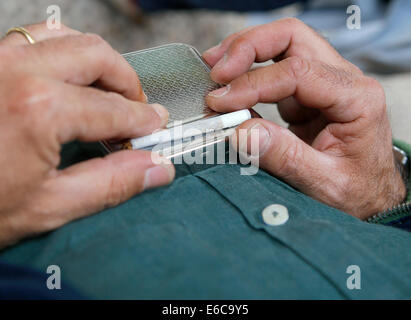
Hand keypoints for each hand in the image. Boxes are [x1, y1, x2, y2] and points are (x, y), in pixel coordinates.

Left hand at [0, 22, 174, 247]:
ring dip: (97, 62)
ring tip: (107, 92)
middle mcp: (18, 72)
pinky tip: (68, 76)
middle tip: (137, 111)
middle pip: (98, 56)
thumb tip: (156, 169)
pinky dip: (62, 51)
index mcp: (40, 109)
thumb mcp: (48, 207)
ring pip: (66, 37)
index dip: (143, 122)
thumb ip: (111, 184)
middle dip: (127, 83)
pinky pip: (34, 38)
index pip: (115, 110)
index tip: (157, 129)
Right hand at [203, 18, 405, 218]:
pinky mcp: (305, 95)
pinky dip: (246, 74)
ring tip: (214, 70)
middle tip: (216, 70)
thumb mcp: (324, 183)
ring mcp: (323, 85)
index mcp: (357, 98)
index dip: (253, 83)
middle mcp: (343, 81)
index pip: (298, 71)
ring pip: (281, 46)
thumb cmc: (356, 192)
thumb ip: (285, 158)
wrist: (368, 197)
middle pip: (291, 38)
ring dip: (244, 53)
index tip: (221, 102)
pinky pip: (273, 71)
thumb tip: (242, 132)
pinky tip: (229, 89)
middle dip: (248, 47)